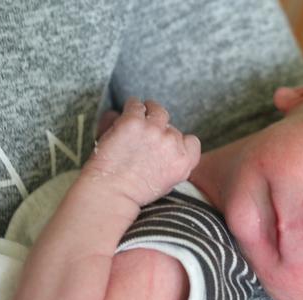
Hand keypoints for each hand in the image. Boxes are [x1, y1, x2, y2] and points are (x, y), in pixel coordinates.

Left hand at [84, 97, 200, 205]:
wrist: (110, 193)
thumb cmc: (134, 192)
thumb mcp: (167, 184)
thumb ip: (174, 165)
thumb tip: (170, 149)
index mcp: (183, 162)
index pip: (192, 141)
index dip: (179, 141)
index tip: (167, 143)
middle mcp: (171, 144)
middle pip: (172, 127)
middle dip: (160, 130)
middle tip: (145, 137)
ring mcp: (153, 130)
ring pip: (156, 109)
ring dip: (148, 110)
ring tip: (139, 115)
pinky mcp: (133, 122)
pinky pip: (135, 104)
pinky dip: (131, 106)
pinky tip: (125, 113)